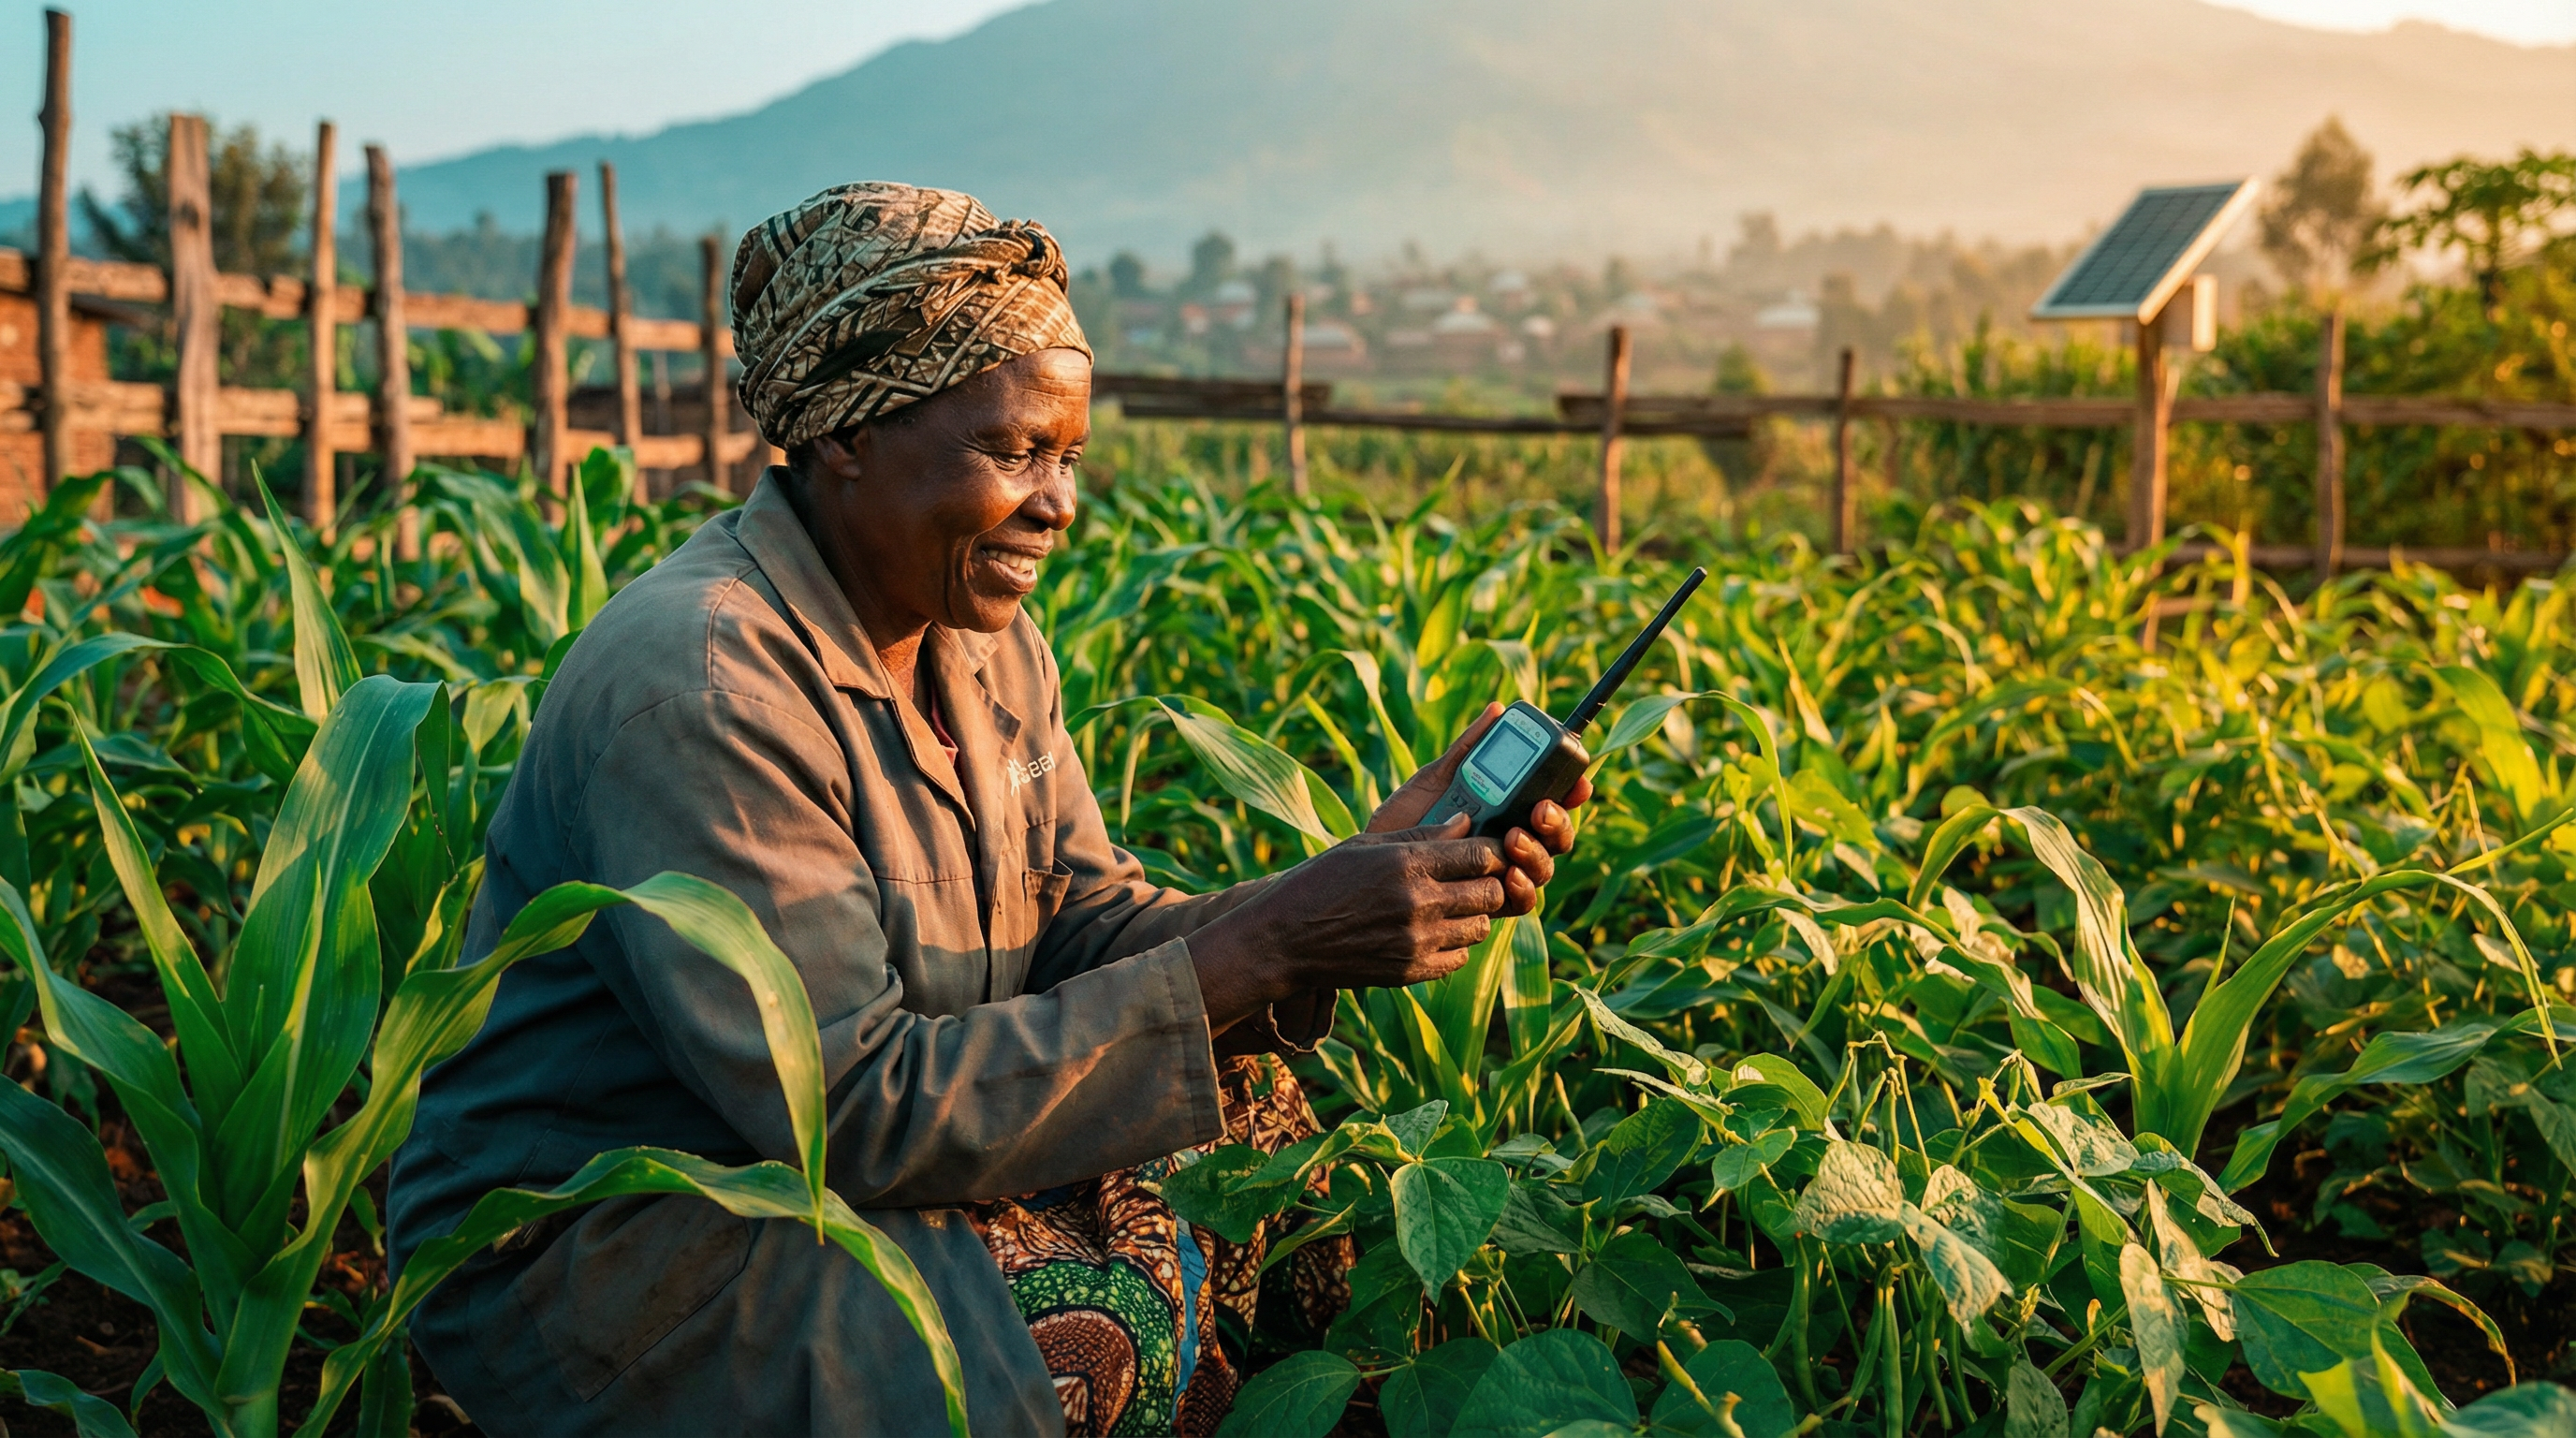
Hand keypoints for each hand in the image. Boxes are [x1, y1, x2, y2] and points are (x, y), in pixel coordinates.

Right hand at [1189, 818, 1507, 1028]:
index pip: (1482, 854)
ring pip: (1480, 927)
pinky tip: (1430, 933)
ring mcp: (1417, 941)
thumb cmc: (1320, 882)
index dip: (1491, 851)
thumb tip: (1466, 822)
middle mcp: (1419, 903)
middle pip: (1491, 892)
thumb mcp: (1365, 846)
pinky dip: (1453, 946)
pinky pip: (1459, 958)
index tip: (1484, 852)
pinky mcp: (1411, 971)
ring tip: (1447, 906)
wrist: (1284, 940)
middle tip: (1471, 879)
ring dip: (1471, 915)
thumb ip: (1421, 835)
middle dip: (1488, 883)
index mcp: (1407, 863)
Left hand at [1368, 702, 1590, 916]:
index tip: (1580, 780)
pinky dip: (1522, 888)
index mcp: (1509, 810)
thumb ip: (1468, 749)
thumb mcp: (1436, 779)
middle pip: (1557, 834)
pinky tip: (1509, 876)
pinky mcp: (1490, 904)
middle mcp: (1514, 842)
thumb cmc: (1407, 819)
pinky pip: (1522, 901)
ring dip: (1539, 853)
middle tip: (1540, 808)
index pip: (1552, 800)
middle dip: (1558, 821)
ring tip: (1514, 838)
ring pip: (1545, 867)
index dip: (1572, 790)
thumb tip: (1497, 709)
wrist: (1372, 862)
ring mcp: (1505, 873)